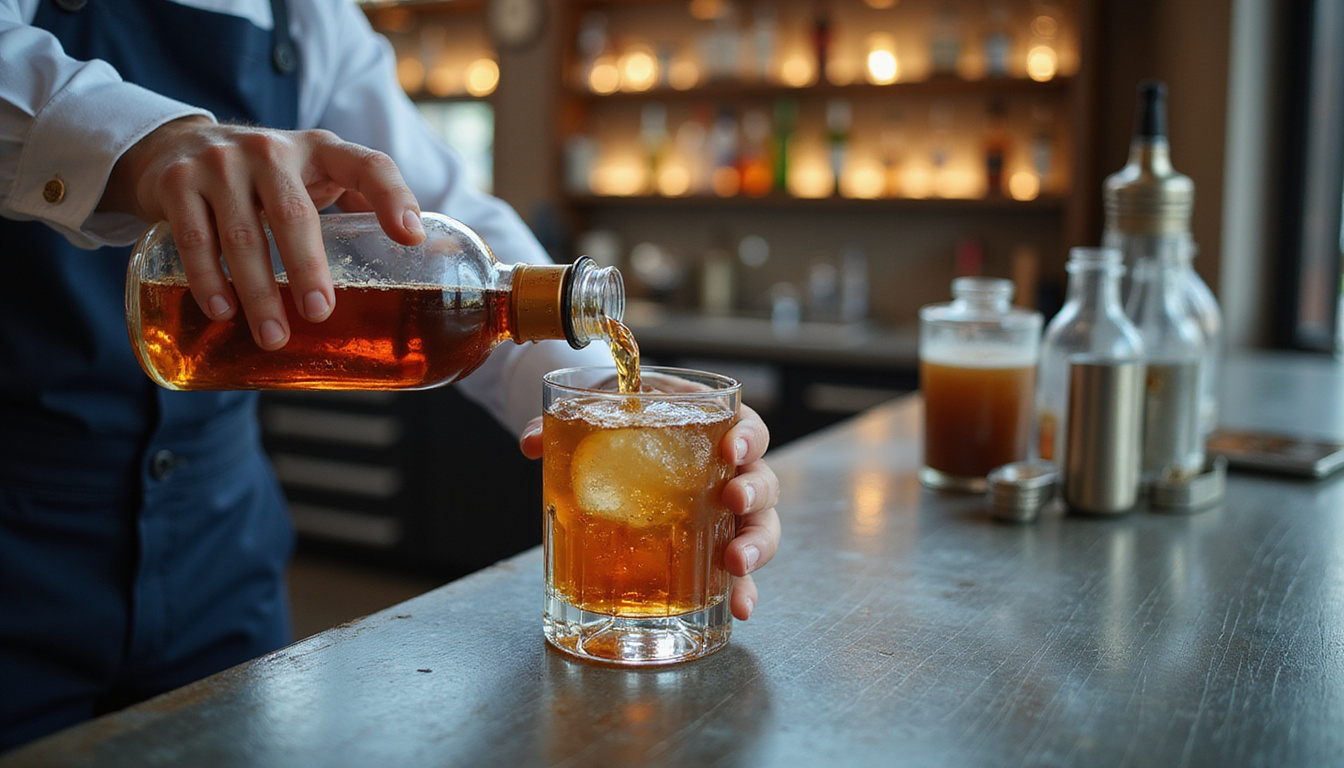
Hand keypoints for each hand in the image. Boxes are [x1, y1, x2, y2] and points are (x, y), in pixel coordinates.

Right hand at [100, 116, 424, 349]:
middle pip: (294, 214)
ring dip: (256, 291)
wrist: (178, 147)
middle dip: (307, 270)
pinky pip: (194, 236)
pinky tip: (221, 309)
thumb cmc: (269, 177)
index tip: (410, 239)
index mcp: (322, 151)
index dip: (393, 198)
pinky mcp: (177, 182)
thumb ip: (361, 207)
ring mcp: (220, 163)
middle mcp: (271, 150)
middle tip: (319, 315)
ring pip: (242, 234)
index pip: (369, 166)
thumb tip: (424, 258)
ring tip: (272, 335)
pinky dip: (208, 277)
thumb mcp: (317, 178)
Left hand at [519, 403, 780, 621]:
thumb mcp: (603, 413)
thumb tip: (531, 442)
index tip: (732, 446)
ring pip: (760, 527)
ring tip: (737, 563)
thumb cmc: (626, 422)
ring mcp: (726, 513)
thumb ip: (566, 425)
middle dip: (753, 493)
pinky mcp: (714, 546)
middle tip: (733, 500)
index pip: (747, 428)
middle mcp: (730, 471)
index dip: (747, 436)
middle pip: (762, 481)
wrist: (619, 441)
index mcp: (714, 428)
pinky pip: (738, 569)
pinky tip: (739, 607)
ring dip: (755, 546)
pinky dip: (742, 589)